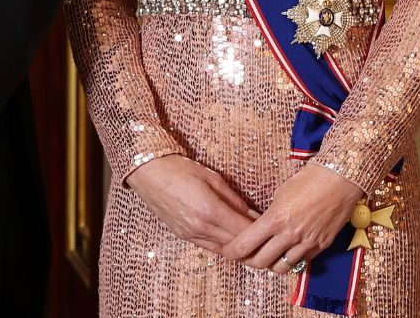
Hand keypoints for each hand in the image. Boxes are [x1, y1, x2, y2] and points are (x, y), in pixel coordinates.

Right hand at [125, 155, 259, 254]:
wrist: (147, 172)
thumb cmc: (179, 169)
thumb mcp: (212, 178)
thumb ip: (235, 200)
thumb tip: (254, 215)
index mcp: (210, 211)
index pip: (246, 232)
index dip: (262, 231)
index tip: (273, 227)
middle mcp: (201, 228)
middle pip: (238, 245)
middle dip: (255, 242)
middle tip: (268, 237)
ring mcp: (191, 234)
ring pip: (225, 250)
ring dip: (240, 247)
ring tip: (253, 239)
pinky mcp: (184, 236)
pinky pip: (211, 247)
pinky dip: (225, 245)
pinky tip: (233, 237)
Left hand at [222, 163, 361, 274]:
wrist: (338, 181)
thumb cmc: (306, 182)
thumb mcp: (279, 195)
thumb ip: (268, 217)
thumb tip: (259, 230)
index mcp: (274, 220)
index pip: (245, 245)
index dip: (232, 252)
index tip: (227, 252)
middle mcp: (289, 235)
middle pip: (260, 262)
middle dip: (248, 261)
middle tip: (244, 256)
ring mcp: (307, 243)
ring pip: (281, 267)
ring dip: (270, 265)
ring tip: (265, 257)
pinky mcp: (321, 247)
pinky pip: (301, 261)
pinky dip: (290, 260)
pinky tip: (286, 252)